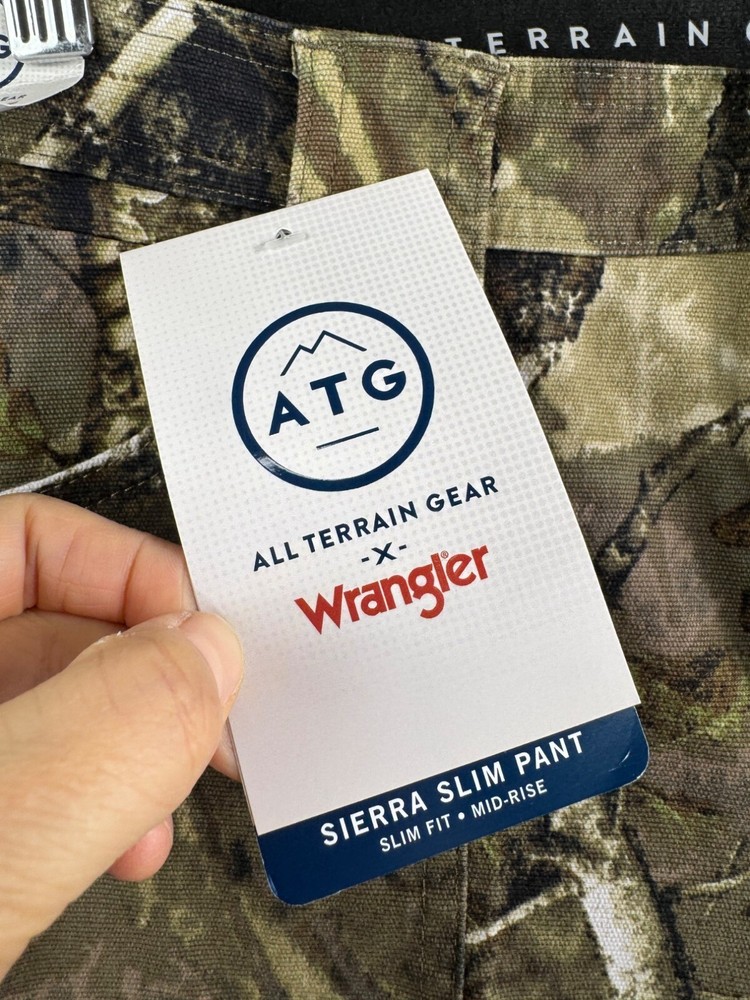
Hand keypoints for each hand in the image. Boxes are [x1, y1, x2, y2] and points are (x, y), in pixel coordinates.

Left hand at [0, 494, 243, 974]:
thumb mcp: (0, 824)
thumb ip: (112, 725)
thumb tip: (211, 653)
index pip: (33, 536)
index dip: (136, 577)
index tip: (211, 649)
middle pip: (56, 626)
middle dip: (153, 687)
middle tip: (211, 734)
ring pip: (55, 710)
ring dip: (133, 757)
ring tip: (165, 813)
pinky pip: (37, 775)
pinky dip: (91, 807)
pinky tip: (118, 849)